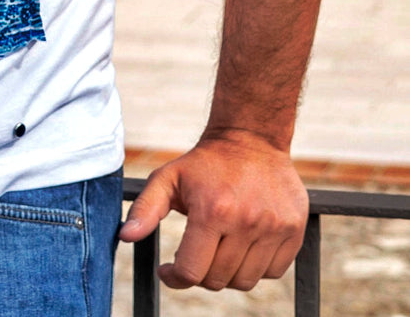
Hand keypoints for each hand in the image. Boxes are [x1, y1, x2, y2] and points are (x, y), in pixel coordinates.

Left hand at [119, 129, 307, 290]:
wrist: (251, 137)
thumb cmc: (204, 163)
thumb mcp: (168, 178)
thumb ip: (145, 208)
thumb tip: (125, 237)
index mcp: (213, 210)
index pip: (192, 271)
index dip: (174, 277)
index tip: (168, 270)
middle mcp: (247, 221)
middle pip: (218, 280)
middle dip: (200, 272)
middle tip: (195, 252)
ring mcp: (275, 227)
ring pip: (246, 282)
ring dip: (228, 273)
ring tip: (219, 247)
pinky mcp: (295, 229)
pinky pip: (274, 272)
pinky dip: (256, 267)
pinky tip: (244, 244)